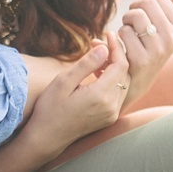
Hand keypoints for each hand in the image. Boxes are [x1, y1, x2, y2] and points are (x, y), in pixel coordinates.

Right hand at [20, 38, 130, 160]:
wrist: (46, 137)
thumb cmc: (50, 108)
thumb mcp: (64, 81)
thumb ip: (87, 64)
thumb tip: (104, 48)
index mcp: (101, 95)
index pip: (121, 65)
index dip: (116, 47)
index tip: (107, 34)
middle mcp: (112, 107)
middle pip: (126, 73)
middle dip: (116, 55)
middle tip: (99, 44)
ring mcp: (112, 114)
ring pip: (124, 83)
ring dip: (115, 68)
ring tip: (98, 58)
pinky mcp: (109, 118)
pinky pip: (119, 94)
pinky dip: (113, 80)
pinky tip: (98, 74)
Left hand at [115, 0, 172, 106]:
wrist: (136, 82)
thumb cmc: (148, 48)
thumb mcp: (163, 28)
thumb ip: (170, 3)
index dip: (145, 2)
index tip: (143, 15)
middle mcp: (172, 39)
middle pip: (146, 3)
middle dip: (134, 9)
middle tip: (130, 21)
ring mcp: (158, 50)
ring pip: (135, 16)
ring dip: (125, 22)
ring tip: (126, 32)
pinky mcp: (141, 60)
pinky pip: (124, 33)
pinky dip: (117, 36)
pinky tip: (121, 46)